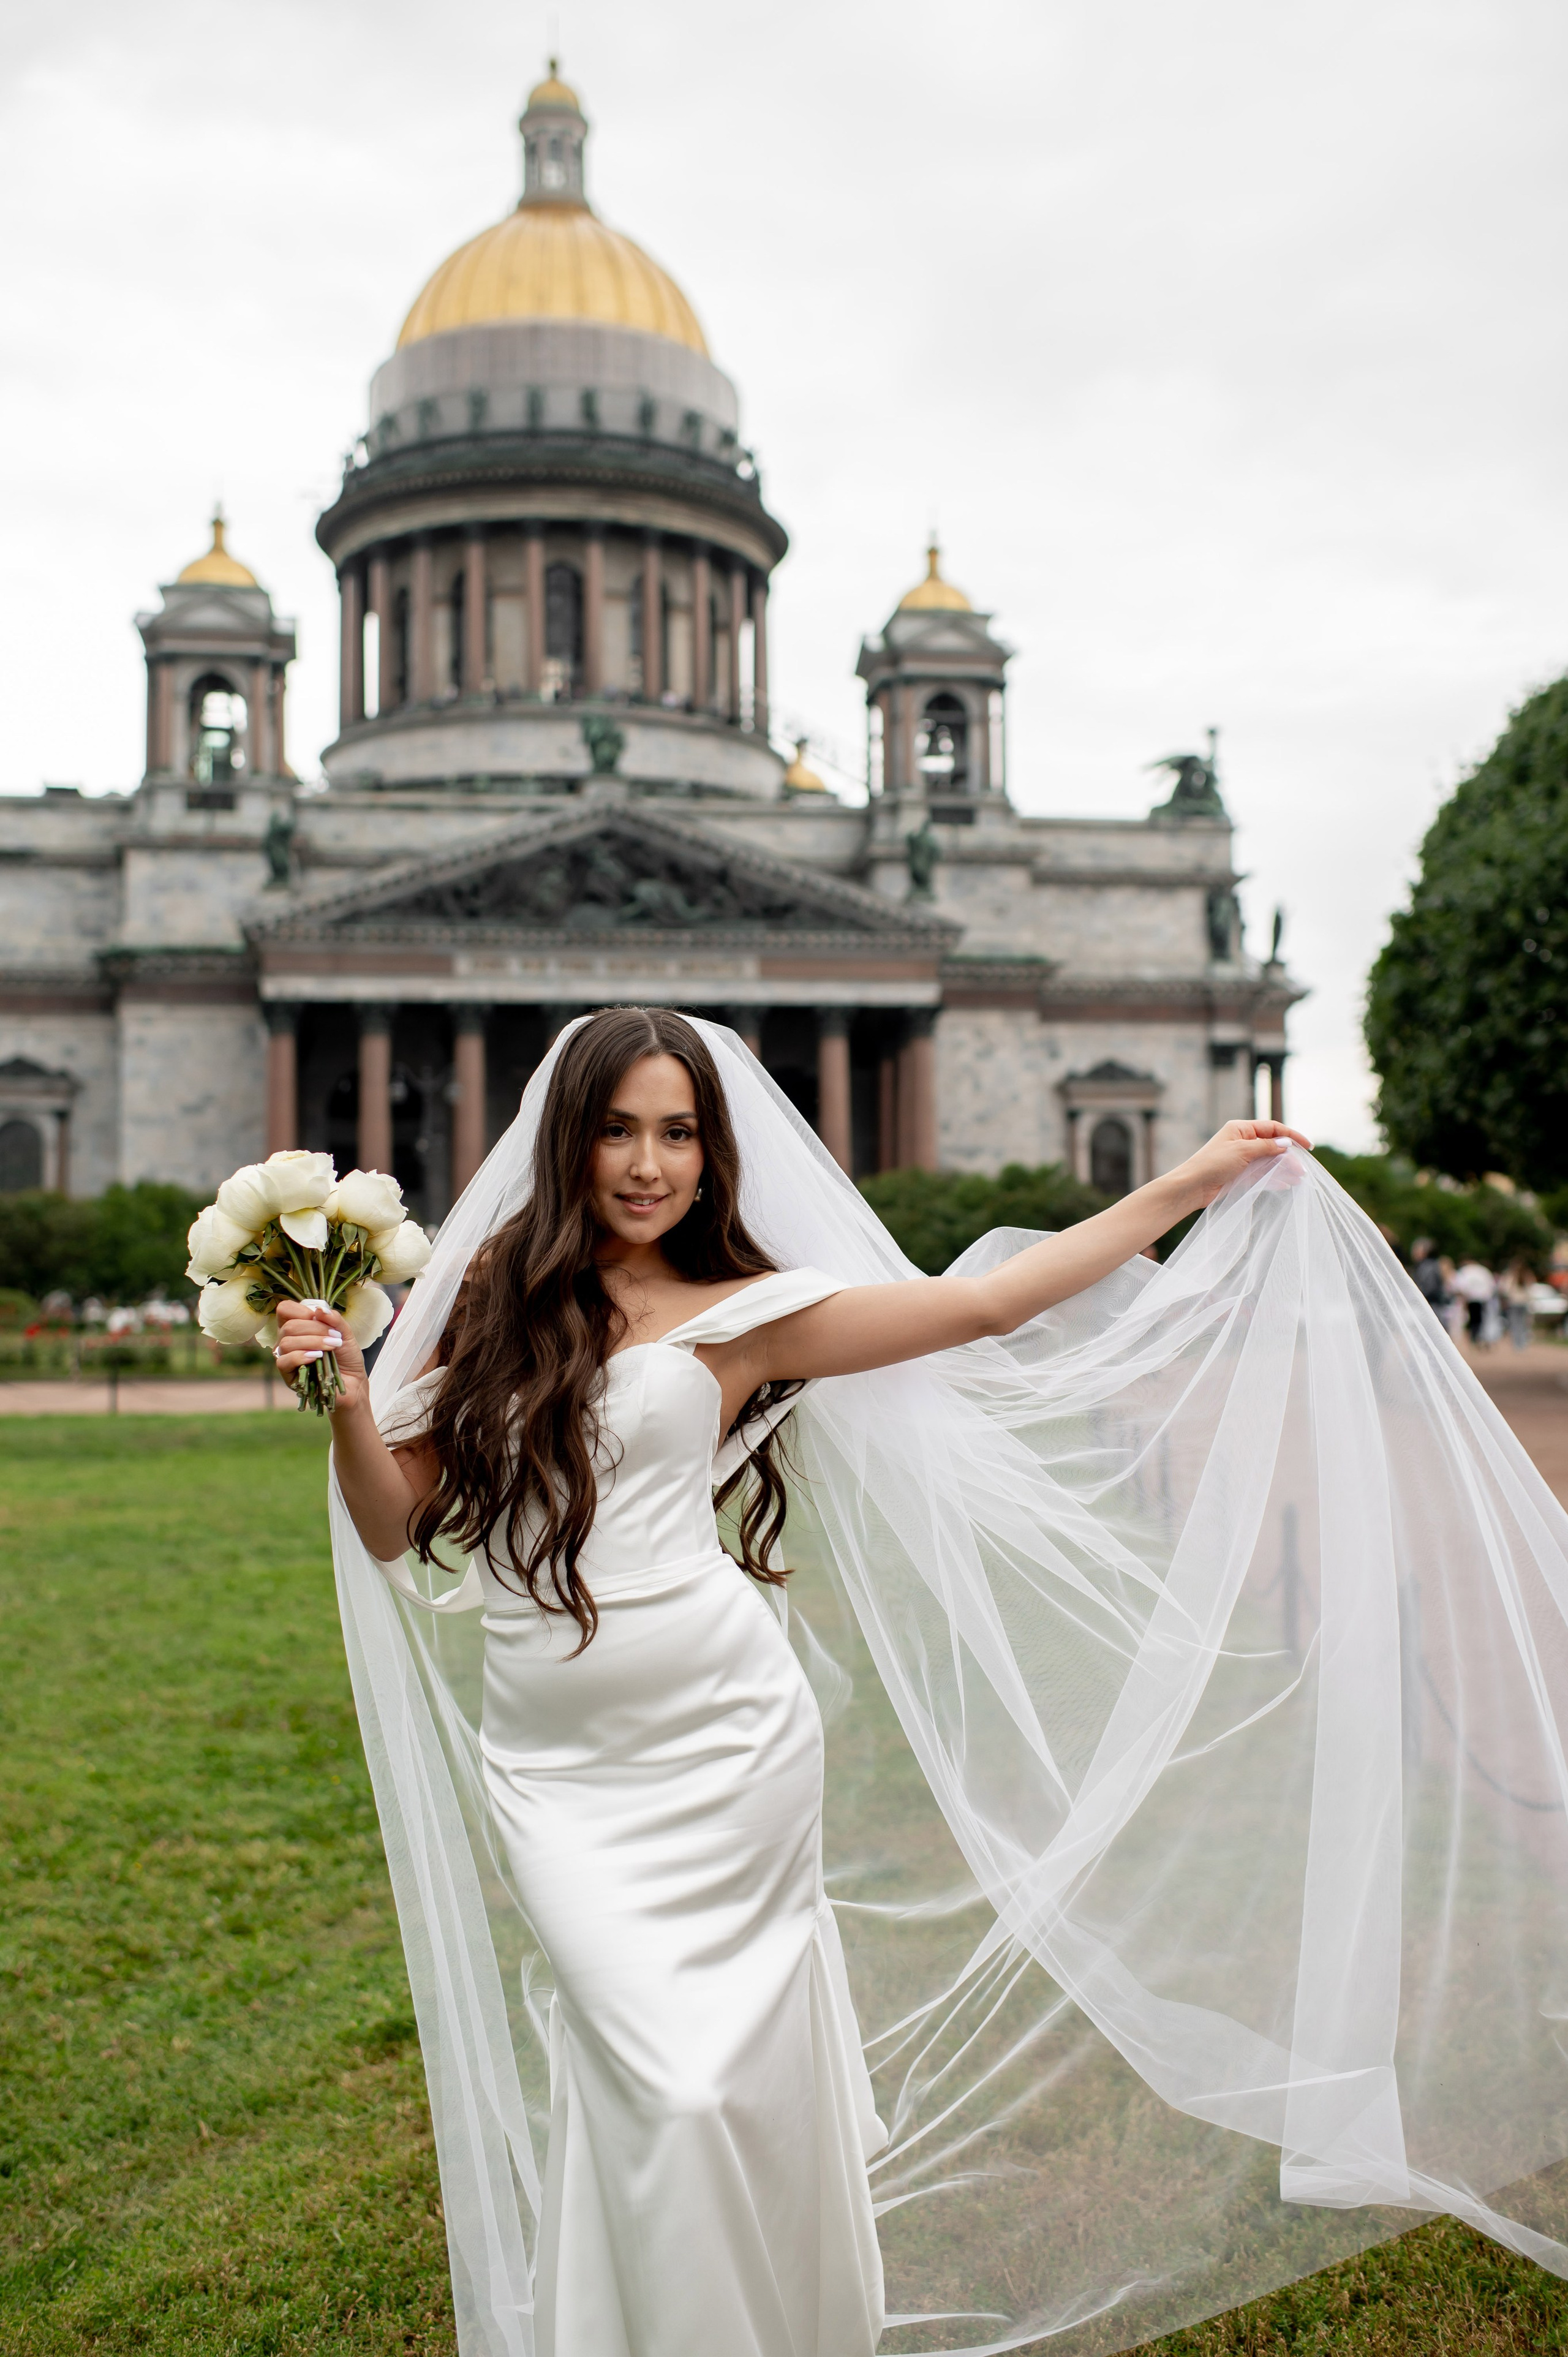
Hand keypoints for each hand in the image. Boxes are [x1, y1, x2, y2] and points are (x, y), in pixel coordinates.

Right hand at [274, 1297, 368, 1412]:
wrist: (353, 1382)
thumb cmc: (346, 1357)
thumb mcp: (345, 1333)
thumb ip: (334, 1320)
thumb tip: (319, 1309)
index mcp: (298, 1327)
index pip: (285, 1310)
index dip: (301, 1310)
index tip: (320, 1318)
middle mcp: (287, 1340)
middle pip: (288, 1326)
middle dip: (314, 1329)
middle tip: (334, 1337)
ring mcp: (286, 1357)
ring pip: (286, 1343)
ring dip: (312, 1342)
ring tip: (330, 1348)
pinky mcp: (288, 1375)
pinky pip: (283, 1361)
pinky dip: (301, 1356)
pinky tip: (317, 1357)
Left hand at [1170, 1119, 1312, 1213]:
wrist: (1193, 1186)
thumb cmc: (1213, 1163)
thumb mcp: (1242, 1150)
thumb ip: (1266, 1146)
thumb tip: (1286, 1142)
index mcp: (1241, 1128)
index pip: (1272, 1128)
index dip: (1291, 1135)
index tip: (1307, 1146)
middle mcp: (1243, 1141)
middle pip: (1273, 1145)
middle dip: (1289, 1156)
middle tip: (1303, 1169)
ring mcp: (1242, 1158)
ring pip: (1269, 1161)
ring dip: (1284, 1168)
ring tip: (1298, 1178)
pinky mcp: (1241, 1174)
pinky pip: (1262, 1174)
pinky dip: (1274, 1178)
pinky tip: (1285, 1184)